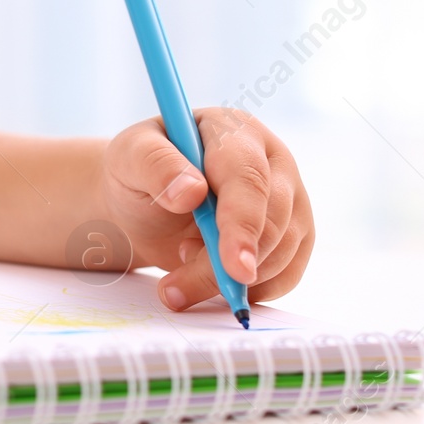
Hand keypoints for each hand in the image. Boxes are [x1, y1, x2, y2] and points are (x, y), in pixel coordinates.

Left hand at [101, 109, 313, 311]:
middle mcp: (272, 160)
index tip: (233, 266)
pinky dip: (253, 291)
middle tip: (175, 288)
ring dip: (231, 279)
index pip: (249, 178)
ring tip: (181, 269)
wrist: (145, 204)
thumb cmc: (138, 172)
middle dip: (227, 264)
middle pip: (272, 221)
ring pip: (282, 251)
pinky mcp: (293, 234)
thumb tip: (192, 191)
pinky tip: (213, 283)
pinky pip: (287, 273)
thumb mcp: (129, 157)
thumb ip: (155, 165)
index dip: (242, 224)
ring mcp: (289, 197)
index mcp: (235, 131)